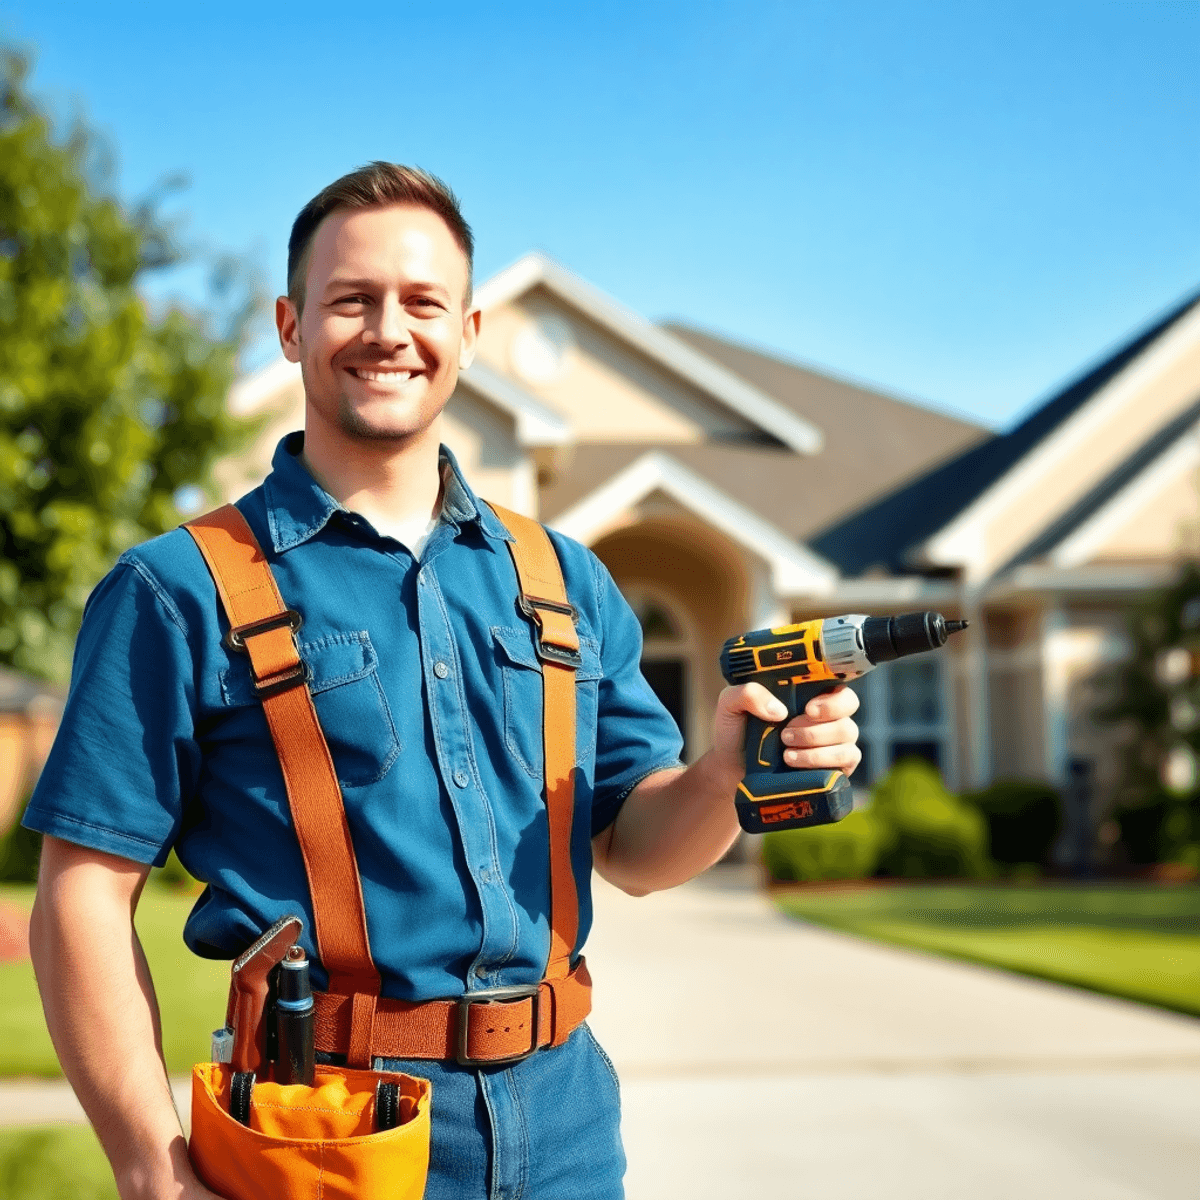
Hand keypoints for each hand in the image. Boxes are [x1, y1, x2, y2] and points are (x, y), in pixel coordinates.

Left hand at [712, 683, 860, 776]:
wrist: (731, 768)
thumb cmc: (737, 730)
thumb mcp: (731, 704)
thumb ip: (748, 693)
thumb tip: (779, 710)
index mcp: (807, 691)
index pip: (836, 682)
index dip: (831, 694)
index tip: (808, 707)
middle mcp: (825, 713)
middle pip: (849, 705)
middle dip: (823, 718)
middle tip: (788, 731)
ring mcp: (834, 739)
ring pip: (847, 732)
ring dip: (816, 741)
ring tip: (785, 750)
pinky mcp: (836, 765)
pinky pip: (848, 758)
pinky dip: (822, 761)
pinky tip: (795, 762)